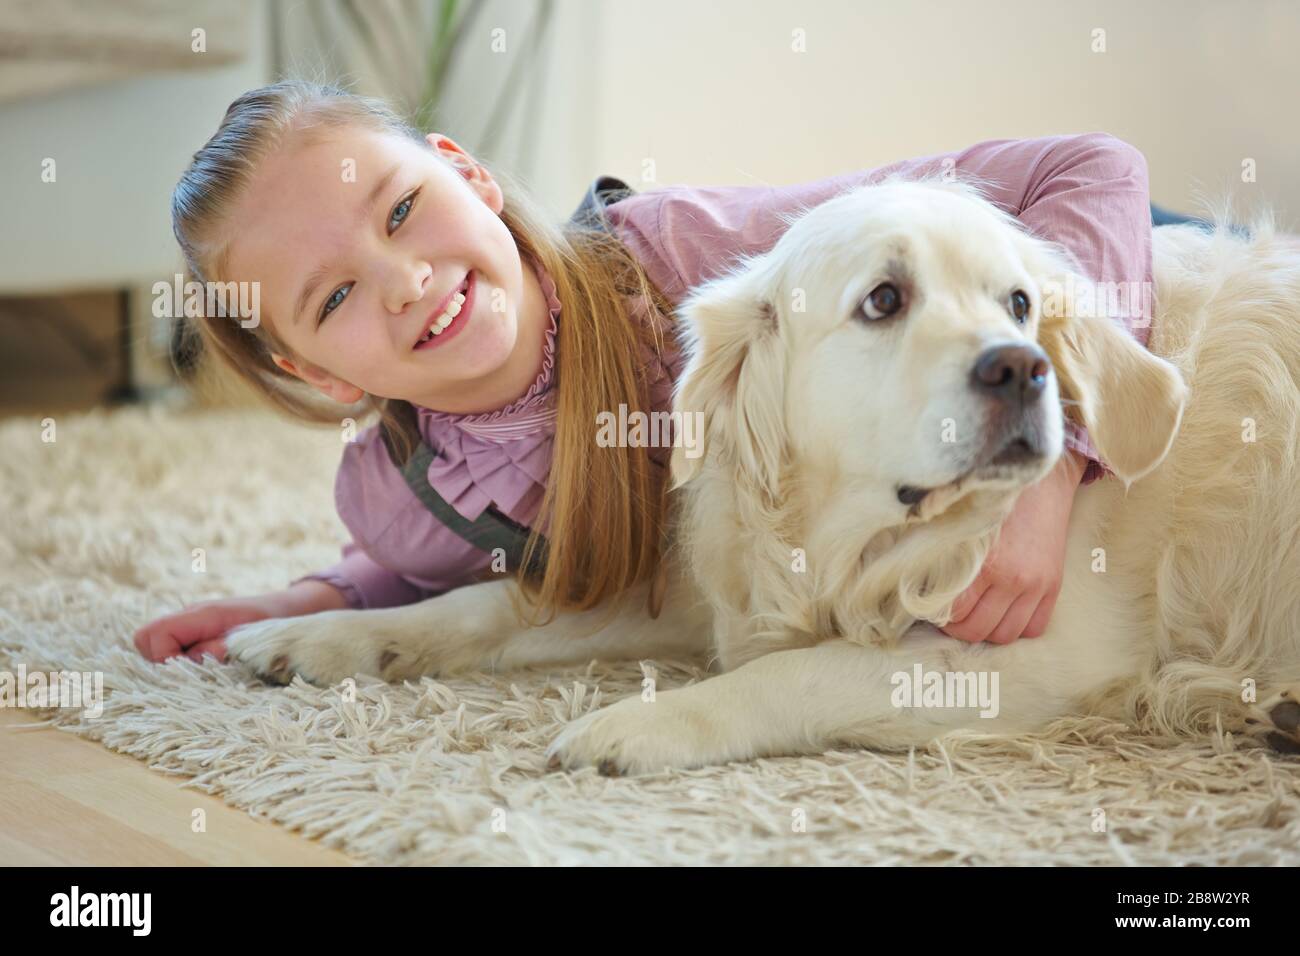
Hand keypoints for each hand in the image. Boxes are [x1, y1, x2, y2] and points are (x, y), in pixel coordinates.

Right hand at [132, 581, 347, 663]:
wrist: (296, 610)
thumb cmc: (275, 624)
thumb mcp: (250, 640)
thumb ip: (219, 649)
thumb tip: (192, 661)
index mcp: (199, 615)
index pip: (151, 636)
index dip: (162, 659)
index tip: (189, 673)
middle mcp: (189, 619)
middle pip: (145, 642)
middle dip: (162, 664)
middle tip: (196, 674)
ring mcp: (192, 627)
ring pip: (157, 649)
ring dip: (176, 666)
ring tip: (207, 672)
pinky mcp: (199, 637)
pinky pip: (176, 651)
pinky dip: (186, 665)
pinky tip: (209, 672)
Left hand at [937, 449, 1086, 643]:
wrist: (1042, 480)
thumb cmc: (994, 499)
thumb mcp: (963, 523)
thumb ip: (944, 554)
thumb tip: (918, 583)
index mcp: (985, 563)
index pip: (955, 613)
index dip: (939, 615)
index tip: (932, 606)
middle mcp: (1012, 579)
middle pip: (978, 630)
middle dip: (959, 628)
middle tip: (950, 615)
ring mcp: (1035, 585)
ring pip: (1005, 635)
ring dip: (988, 630)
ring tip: (977, 614)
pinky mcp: (1053, 586)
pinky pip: (1035, 628)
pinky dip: (1018, 627)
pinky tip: (1004, 612)